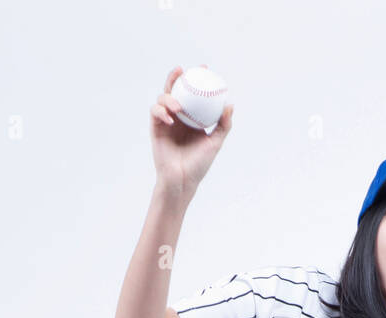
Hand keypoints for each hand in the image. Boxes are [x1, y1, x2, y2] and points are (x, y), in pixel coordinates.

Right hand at [149, 65, 233, 197]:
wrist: (183, 180)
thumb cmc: (199, 164)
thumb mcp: (214, 143)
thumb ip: (223, 124)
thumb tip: (230, 104)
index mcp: (191, 118)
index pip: (193, 94)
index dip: (197, 79)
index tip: (205, 70)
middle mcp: (177, 117)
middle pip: (174, 90)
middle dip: (176, 77)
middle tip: (183, 71)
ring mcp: (165, 121)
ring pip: (162, 98)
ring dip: (168, 98)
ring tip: (178, 107)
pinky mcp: (155, 128)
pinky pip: (155, 112)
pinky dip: (161, 112)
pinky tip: (171, 118)